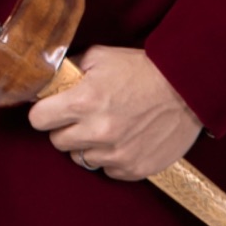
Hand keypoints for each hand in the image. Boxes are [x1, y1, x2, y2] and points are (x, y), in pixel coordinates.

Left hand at [27, 46, 201, 180]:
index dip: (43, 111)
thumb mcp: (102, 56)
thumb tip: (50, 79)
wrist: (188, 89)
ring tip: (106, 127)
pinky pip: (106, 169)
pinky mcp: (133, 169)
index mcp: (84, 101)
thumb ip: (71, 69)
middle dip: (65, 128)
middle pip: (56, 142)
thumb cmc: (143, 70)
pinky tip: (124, 138)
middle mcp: (97, 131)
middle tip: (82, 116)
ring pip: (80, 158)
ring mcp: (115, 154)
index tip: (51, 109)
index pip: (38, 119)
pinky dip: (110, 157)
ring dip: (87, 144)